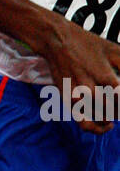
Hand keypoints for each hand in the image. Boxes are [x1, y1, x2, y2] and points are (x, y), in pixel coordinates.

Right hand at [42, 16, 119, 133]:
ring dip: (111, 118)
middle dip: (118, 111)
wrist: (58, 42)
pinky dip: (97, 128)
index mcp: (105, 76)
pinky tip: (106, 125)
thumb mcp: (113, 50)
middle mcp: (91, 89)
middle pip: (113, 110)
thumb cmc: (87, 44)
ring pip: (100, 118)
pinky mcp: (68, 101)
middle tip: (118, 105)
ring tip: (115, 115)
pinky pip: (84, 122)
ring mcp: (78, 97)